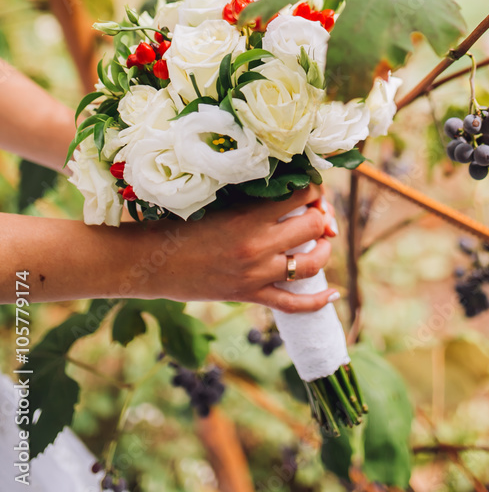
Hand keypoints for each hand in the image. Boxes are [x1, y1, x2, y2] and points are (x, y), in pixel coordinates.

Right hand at [145, 184, 338, 311]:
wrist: (151, 261)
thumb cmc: (179, 223)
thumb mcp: (218, 202)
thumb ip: (251, 198)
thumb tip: (286, 189)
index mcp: (250, 217)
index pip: (302, 196)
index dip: (314, 189)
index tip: (311, 188)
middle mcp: (258, 246)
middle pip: (314, 226)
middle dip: (322, 216)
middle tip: (317, 213)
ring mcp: (256, 274)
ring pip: (312, 263)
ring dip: (323, 249)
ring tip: (321, 241)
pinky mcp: (250, 296)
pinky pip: (294, 304)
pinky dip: (317, 301)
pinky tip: (333, 294)